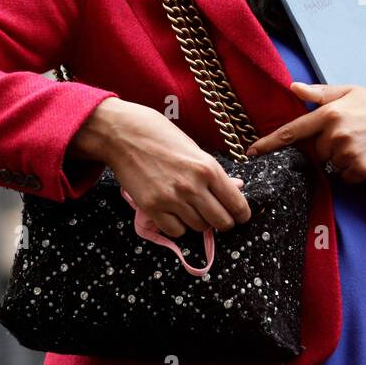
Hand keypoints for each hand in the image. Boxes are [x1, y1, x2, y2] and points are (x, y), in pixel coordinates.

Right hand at [70, 98, 250, 237]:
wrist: (123, 134)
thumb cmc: (161, 136)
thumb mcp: (194, 149)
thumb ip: (215, 173)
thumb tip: (237, 188)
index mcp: (208, 167)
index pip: (237, 204)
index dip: (242, 214)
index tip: (240, 217)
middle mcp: (193, 186)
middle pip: (221, 222)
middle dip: (223, 222)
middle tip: (217, 216)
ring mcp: (172, 199)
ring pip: (200, 228)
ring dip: (199, 222)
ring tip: (192, 208)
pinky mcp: (152, 208)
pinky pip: (176, 231)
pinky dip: (179, 226)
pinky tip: (175, 212)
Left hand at [244, 83, 365, 183]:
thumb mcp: (352, 92)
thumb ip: (320, 93)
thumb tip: (292, 88)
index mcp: (331, 112)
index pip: (292, 131)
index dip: (269, 143)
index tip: (251, 152)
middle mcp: (336, 133)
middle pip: (314, 152)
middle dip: (326, 148)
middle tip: (351, 136)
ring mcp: (349, 153)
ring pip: (329, 166)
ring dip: (340, 160)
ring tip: (362, 145)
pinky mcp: (361, 170)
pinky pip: (344, 177)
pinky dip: (352, 171)